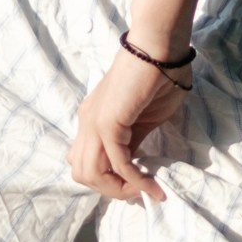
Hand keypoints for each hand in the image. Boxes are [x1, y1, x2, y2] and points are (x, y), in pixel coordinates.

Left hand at [69, 44, 191, 204]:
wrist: (159, 48)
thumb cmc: (158, 77)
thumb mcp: (144, 121)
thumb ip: (132, 143)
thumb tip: (131, 167)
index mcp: (92, 120)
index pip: (85, 163)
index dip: (108, 181)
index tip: (137, 188)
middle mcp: (86, 122)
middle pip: (82, 173)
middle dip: (111, 190)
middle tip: (139, 193)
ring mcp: (94, 121)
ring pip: (91, 173)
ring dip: (119, 189)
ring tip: (143, 192)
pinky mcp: (108, 121)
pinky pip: (117, 162)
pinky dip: (135, 179)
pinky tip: (151, 185)